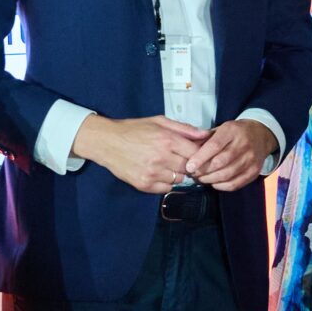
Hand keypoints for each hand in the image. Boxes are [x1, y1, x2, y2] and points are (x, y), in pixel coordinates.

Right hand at [75, 115, 211, 193]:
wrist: (106, 142)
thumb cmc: (133, 129)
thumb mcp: (159, 121)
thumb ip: (184, 128)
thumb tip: (205, 134)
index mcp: (167, 140)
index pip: (196, 154)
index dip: (199, 155)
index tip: (196, 155)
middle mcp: (161, 157)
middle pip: (189, 168)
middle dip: (187, 164)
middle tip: (180, 159)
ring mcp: (152, 173)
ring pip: (178, 179)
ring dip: (176, 174)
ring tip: (166, 164)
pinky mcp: (144, 184)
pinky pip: (166, 189)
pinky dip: (165, 183)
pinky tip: (157, 172)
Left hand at [184, 119, 278, 192]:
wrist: (260, 135)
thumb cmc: (233, 133)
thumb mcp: (219, 129)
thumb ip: (203, 139)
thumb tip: (185, 151)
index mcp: (232, 130)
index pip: (214, 145)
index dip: (200, 158)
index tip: (189, 166)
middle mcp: (243, 144)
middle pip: (220, 162)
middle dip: (203, 171)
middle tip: (193, 174)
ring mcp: (251, 158)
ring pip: (227, 175)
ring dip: (210, 180)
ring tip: (201, 179)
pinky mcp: (255, 171)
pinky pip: (235, 184)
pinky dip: (221, 186)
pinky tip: (214, 183)